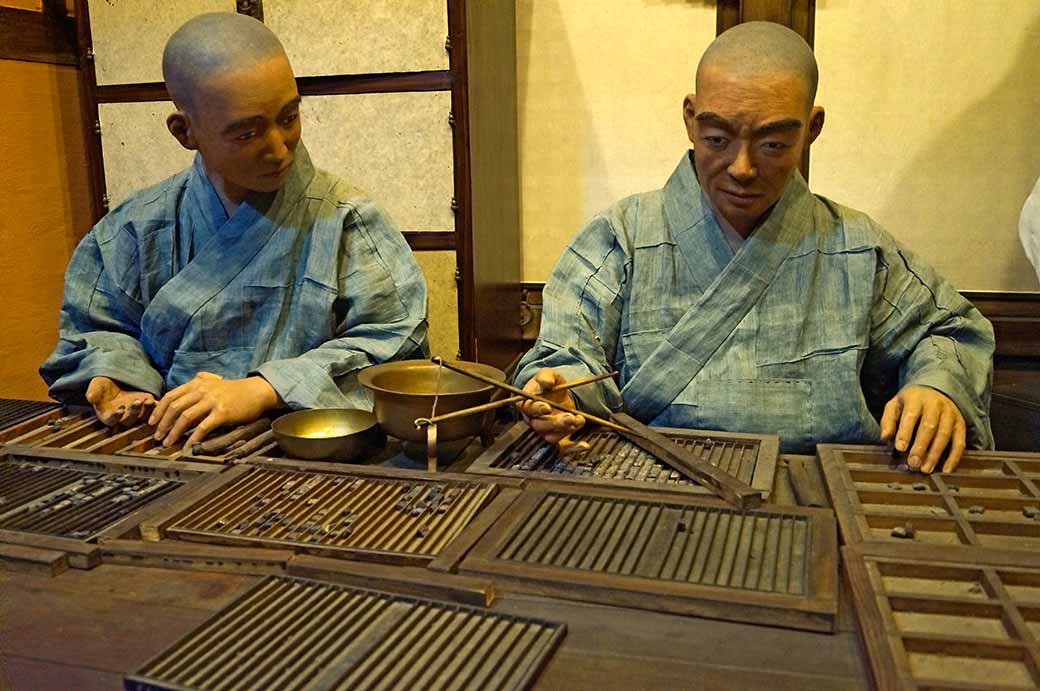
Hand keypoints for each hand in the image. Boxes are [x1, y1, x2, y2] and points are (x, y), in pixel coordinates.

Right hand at [86, 376, 156, 426]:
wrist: (115, 379)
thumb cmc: (103, 385)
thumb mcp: (97, 386)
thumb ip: (94, 392)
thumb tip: (89, 397)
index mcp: (107, 415)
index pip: (111, 420)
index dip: (116, 416)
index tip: (119, 409)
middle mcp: (122, 416)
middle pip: (129, 419)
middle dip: (133, 411)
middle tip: (136, 402)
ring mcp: (136, 412)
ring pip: (142, 416)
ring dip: (146, 410)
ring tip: (147, 400)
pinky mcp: (146, 406)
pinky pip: (153, 409)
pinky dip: (156, 406)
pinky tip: (157, 400)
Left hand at [148, 372, 280, 446]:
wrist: (257, 392)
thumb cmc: (236, 390)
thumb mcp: (214, 382)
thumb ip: (199, 382)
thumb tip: (186, 387)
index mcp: (197, 383)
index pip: (170, 396)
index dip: (158, 410)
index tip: (152, 423)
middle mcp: (202, 390)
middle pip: (175, 407)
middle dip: (163, 423)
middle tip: (157, 437)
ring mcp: (212, 401)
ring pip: (186, 417)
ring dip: (174, 432)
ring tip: (168, 443)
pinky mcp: (223, 412)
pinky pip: (203, 427)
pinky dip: (193, 437)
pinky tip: (189, 446)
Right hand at [518, 368, 588, 454]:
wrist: (555, 392)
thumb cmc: (548, 384)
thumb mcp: (547, 374)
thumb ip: (545, 376)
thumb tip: (547, 382)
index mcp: (527, 404)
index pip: (529, 409)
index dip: (538, 409)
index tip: (547, 407)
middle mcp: (534, 420)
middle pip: (541, 426)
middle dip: (556, 423)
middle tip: (569, 417)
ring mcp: (545, 430)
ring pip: (551, 436)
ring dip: (566, 430)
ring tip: (580, 420)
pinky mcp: (558, 437)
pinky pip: (563, 448)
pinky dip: (574, 448)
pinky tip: (584, 445)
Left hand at [880, 385, 966, 472]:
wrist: (936, 390)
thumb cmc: (910, 402)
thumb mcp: (895, 405)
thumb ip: (888, 420)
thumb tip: (885, 438)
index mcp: (916, 398)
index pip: (911, 415)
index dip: (905, 432)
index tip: (899, 448)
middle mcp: (936, 405)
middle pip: (929, 427)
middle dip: (921, 447)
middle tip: (913, 463)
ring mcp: (950, 414)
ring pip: (944, 435)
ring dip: (935, 454)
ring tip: (925, 469)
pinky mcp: (960, 424)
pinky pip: (960, 442)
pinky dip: (954, 457)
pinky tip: (946, 470)